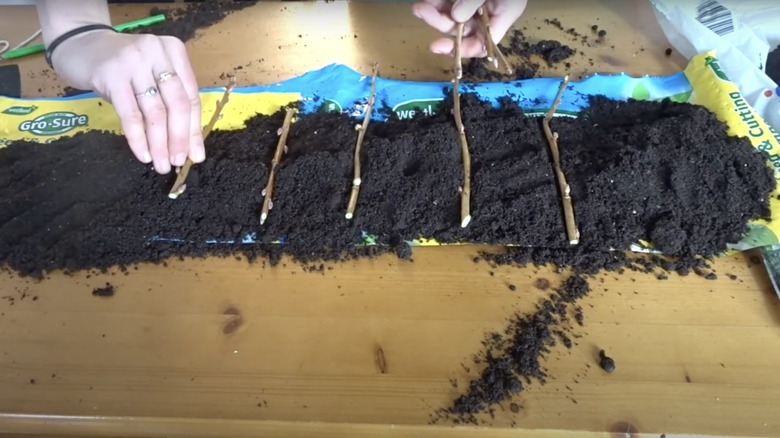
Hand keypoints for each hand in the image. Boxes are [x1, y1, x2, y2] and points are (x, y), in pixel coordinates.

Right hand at [49, 30, 203, 173]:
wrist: (77, 44)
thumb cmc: (120, 67)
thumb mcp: (150, 77)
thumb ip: (169, 103)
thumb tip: (188, 146)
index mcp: (174, 51)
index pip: (190, 96)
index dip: (194, 129)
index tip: (196, 155)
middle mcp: (157, 52)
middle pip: (177, 103)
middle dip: (180, 138)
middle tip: (178, 162)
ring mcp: (134, 61)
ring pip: (155, 111)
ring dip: (160, 143)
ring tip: (161, 164)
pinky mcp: (111, 73)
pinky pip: (131, 113)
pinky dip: (138, 137)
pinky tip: (142, 154)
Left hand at [412, 0, 527, 57]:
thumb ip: (475, 0)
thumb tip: (456, 17)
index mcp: (504, 13)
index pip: (484, 44)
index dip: (462, 49)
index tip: (439, 47)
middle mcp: (489, 12)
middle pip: (462, 29)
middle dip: (439, 21)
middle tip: (420, 10)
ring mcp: (475, 3)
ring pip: (451, 16)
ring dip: (433, 11)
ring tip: (420, 6)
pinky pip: (447, 3)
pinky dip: (436, 2)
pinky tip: (427, 0)